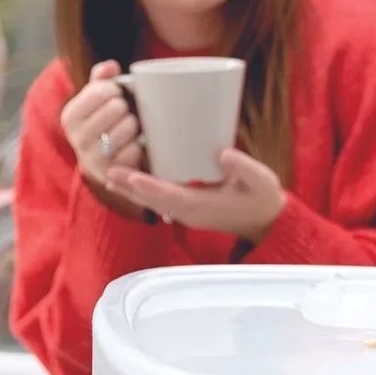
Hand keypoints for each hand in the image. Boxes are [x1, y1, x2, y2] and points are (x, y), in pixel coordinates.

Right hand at [60, 60, 144, 189]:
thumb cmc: (104, 124)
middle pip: (116, 108)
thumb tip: (111, 65)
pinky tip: (136, 146)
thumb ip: (101, 80)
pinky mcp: (111, 175)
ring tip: (132, 128)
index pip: (100, 91)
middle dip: (125, 108)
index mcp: (71, 116)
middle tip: (125, 113)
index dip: (115, 90)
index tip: (116, 95)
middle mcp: (77, 138)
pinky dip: (139, 147)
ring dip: (134, 126)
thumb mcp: (97, 101)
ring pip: (126, 129)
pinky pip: (133, 152)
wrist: (106, 164)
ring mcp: (93, 159)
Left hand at [106, 148, 286, 240]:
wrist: (266, 220)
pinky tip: (132, 179)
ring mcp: (186, 213)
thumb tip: (224, 154)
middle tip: (109, 172)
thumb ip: (244, 168)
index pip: (171, 197)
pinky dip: (143, 191)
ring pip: (153, 202)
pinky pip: (160, 201)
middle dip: (130, 187)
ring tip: (111, 175)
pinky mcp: (187, 209)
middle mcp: (189, 213)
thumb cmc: (263, 198)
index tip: (131, 175)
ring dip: (132, 190)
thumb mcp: (261, 181)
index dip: (150, 187)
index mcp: (203, 206)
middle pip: (153, 201)